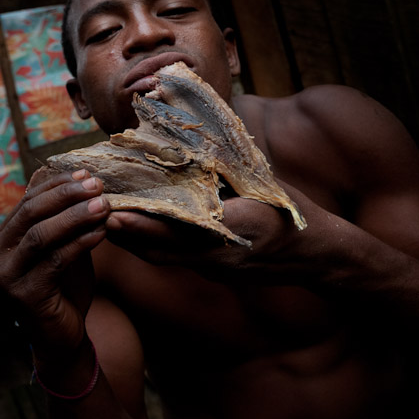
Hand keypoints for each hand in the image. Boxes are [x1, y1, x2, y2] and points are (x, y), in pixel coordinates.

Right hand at [0, 168, 109, 354]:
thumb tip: (74, 175)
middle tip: (96, 185)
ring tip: (103, 206)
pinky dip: (80, 243)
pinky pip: (55, 261)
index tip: (86, 174)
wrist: (62, 336)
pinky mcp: (25, 295)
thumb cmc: (63, 286)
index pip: (28, 200)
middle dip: (66, 196)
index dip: (57, 185)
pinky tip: (101, 232)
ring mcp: (7, 276)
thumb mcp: (61, 244)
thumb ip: (62, 216)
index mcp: (2, 238)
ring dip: (75, 217)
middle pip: (31, 213)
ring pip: (41, 235)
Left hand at [103, 187, 308, 283]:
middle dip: (127, 235)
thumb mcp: (263, 185)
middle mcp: (220, 254)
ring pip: (164, 258)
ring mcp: (216, 268)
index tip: (117, 213)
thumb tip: (189, 146)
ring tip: (106, 219)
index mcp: (236, 228)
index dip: (146, 225)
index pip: (181, 229)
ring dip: (134, 242)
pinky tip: (134, 230)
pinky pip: (175, 260)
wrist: (321, 256)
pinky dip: (151, 245)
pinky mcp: (214, 272)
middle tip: (97, 214)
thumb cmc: (293, 212)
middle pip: (162, 250)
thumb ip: (226, 171)